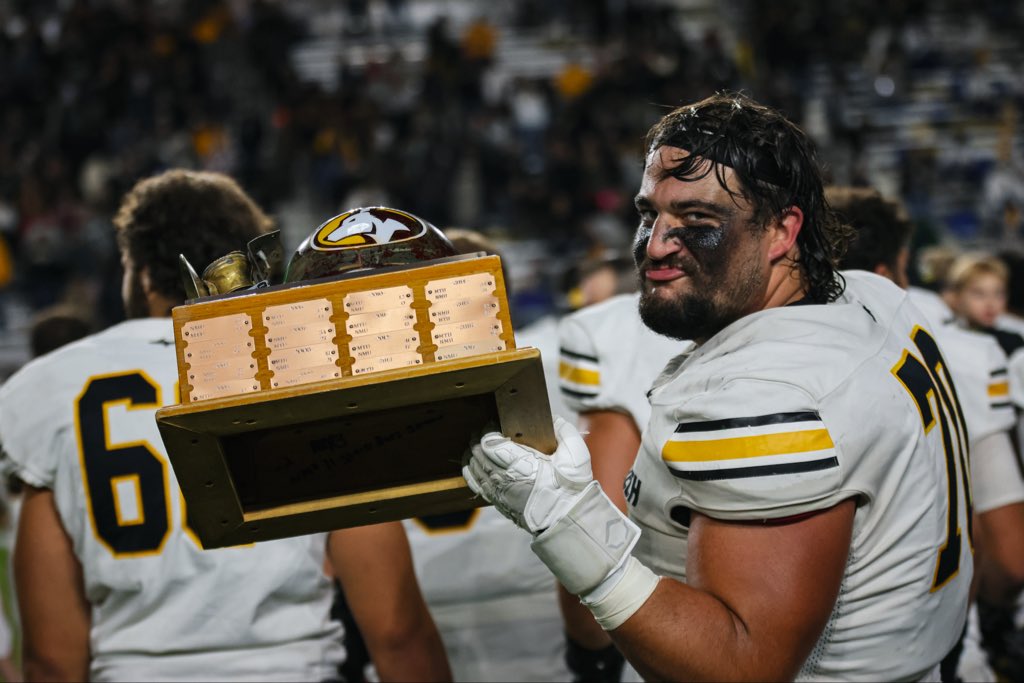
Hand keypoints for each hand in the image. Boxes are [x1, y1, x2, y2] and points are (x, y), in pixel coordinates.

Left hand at [463, 416, 593, 533]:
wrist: (567, 518)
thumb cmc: (570, 487)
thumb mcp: (575, 455)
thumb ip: (563, 431)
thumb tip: (552, 418)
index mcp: (520, 466)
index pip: (490, 443)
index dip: (488, 429)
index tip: (494, 422)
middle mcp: (504, 480)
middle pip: (478, 453)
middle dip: (478, 438)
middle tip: (485, 428)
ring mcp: (498, 492)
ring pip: (474, 467)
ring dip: (473, 453)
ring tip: (478, 442)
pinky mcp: (497, 501)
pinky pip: (475, 483)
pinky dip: (471, 470)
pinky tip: (474, 462)